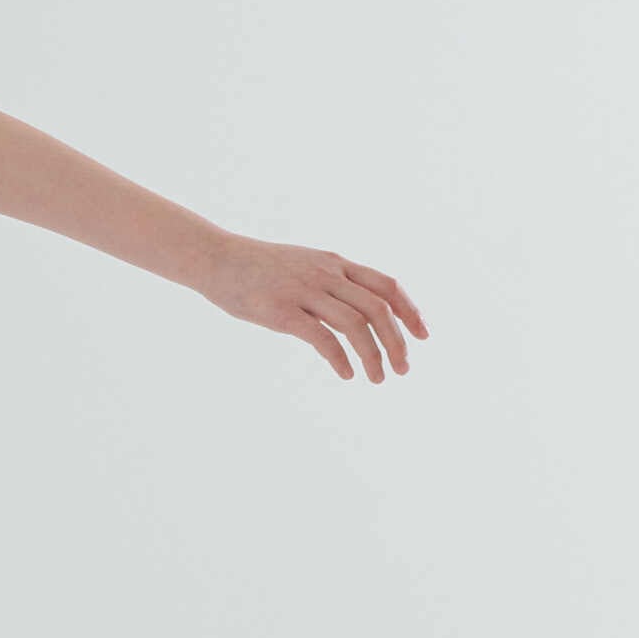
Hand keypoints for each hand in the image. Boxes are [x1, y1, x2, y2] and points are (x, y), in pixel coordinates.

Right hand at [200, 238, 427, 382]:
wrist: (216, 258)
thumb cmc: (258, 268)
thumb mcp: (304, 265)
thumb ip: (331, 282)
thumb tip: (356, 311)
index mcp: (335, 263)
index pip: (387, 286)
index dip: (410, 311)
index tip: (422, 336)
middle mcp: (326, 274)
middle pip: (378, 308)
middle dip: (397, 341)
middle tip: (403, 369)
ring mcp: (304, 291)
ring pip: (355, 325)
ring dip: (374, 355)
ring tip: (377, 378)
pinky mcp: (281, 311)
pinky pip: (322, 338)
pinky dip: (340, 359)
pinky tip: (346, 373)